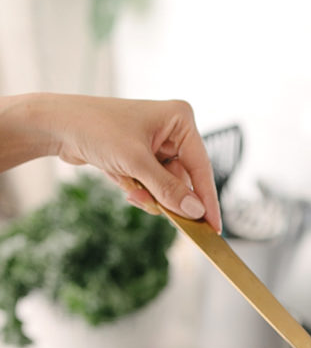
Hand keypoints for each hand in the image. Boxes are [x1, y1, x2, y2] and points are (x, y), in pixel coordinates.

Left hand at [54, 95, 220, 229]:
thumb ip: (168, 189)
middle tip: (155, 207)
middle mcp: (172, 130)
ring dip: (149, 195)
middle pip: (184, 179)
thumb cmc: (96, 129)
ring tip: (130, 190)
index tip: (214, 227)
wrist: (58, 125)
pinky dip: (139, 190)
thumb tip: (196, 211)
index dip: (207, 199)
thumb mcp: (136, 163)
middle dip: (166, 196)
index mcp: (179, 119)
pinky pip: (152, 184)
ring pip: (167, 186)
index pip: (201, 167)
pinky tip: (123, 184)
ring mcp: (157, 143)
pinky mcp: (142, 156)